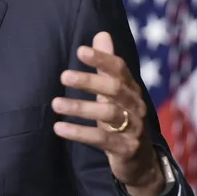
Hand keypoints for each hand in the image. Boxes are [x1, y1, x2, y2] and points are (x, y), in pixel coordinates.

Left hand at [51, 31, 164, 195]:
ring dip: (80, 107)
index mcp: (132, 89)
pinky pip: (101, 139)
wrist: (141, 161)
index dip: (102, 59)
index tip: (80, 50)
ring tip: (55, 104)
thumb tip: (101, 34)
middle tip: (64, 76)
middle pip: (114, 89)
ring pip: (108, 114)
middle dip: (89, 81)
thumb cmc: (122, 120)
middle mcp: (135, 106)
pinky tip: (59, 127)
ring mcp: (133, 128)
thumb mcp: (114, 93)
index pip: (120, 69)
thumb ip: (106, 65)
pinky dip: (79, 133)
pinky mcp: (125, 149)